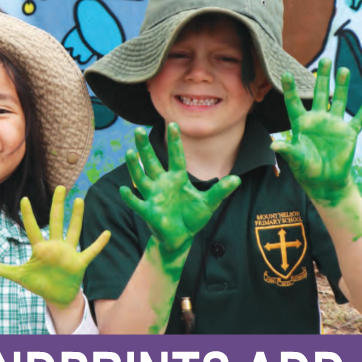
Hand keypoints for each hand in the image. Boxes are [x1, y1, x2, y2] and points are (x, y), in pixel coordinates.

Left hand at [0, 185, 109, 305]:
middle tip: (60, 187)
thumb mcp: (19, 277)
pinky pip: (91, 252)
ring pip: (74, 231)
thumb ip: (2, 269)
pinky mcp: (79, 263)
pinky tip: (106, 233)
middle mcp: (55, 246)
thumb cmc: (39, 283)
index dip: (28, 215)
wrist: (57, 297)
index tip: (25, 199)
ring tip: (80, 200)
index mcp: (40, 249)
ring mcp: (69, 253)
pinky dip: (99, 244)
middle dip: (58, 205)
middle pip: (56, 222)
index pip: (33, 228)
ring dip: (77, 217)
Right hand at [120, 123, 238, 260]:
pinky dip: (130, 198)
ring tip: (129, 152)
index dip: (175, 141)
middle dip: (145, 147)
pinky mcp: (149, 211)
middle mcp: (163, 184)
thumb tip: (237, 180)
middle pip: (152, 162)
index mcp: (178, 179)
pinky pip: (137, 203)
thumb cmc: (192, 217)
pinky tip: (124, 189)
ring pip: (141, 178)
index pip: (176, 157)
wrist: (181, 237)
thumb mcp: (209, 203)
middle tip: (139, 130)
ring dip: (135, 166)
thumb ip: (220, 191)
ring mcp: (154, 197)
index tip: (173, 124)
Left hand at [276, 59, 361, 207]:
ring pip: (338, 101)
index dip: (290, 89)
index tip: (285, 74)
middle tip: (324, 60)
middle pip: (319, 94)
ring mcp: (334, 125)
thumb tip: (274, 146)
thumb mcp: (296, 160)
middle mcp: (318, 120)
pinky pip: (358, 119)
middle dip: (321, 77)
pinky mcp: (348, 133)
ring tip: (344, 70)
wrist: (325, 181)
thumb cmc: (306, 170)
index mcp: (302, 124)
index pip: (294, 103)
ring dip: (341, 86)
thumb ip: (287, 151)